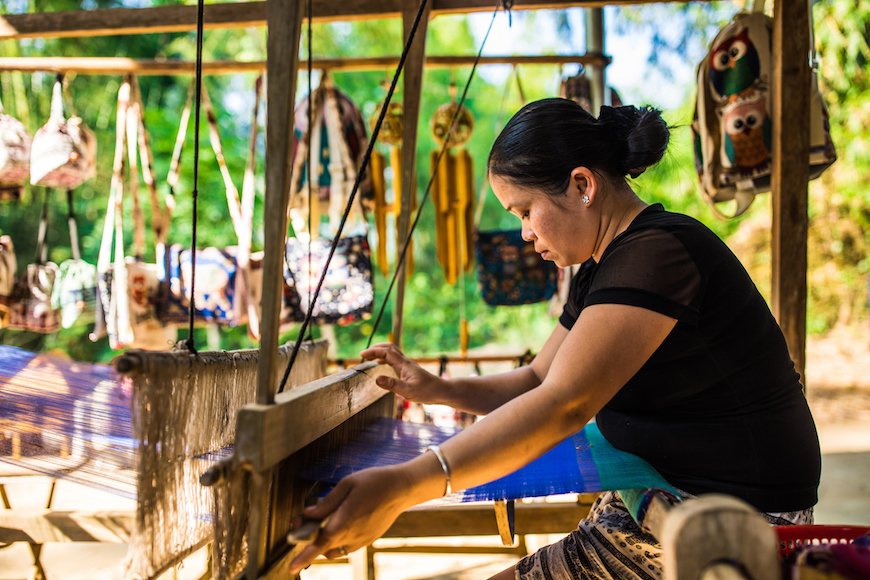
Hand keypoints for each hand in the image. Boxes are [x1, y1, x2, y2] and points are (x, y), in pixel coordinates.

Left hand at [287, 465, 413, 573]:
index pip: (320, 543)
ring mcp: (362, 539)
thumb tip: (309, 513)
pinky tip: (341, 522)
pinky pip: (347, 547)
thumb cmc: (375, 482)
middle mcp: (354, 535)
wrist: (401, 488)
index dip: (305, 556)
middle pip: (324, 547)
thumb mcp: (347, 484)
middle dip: (311, 539)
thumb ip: (327, 501)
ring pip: (336, 550)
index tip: (293, 567)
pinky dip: (339, 540)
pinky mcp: (369, 539)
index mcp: (345, 520)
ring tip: (324, 522)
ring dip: (325, 541)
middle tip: (305, 520)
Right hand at [360, 342, 445, 403]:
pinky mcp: (408, 371)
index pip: (386, 352)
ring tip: (369, 357)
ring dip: (379, 352)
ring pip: (392, 353)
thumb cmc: (427, 392)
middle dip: (375, 348)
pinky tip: (380, 365)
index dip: (373, 351)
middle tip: (363, 354)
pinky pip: (394, 360)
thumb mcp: (408, 391)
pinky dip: (384, 358)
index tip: (361, 354)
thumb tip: (376, 379)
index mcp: (404, 365)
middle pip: (389, 348)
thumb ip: (392, 385)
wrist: (441, 391)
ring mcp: (407, 366)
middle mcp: (405, 363)